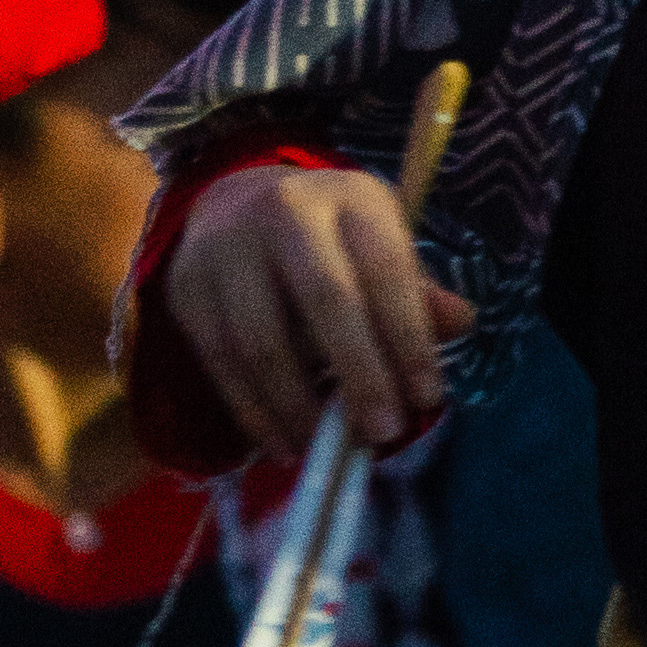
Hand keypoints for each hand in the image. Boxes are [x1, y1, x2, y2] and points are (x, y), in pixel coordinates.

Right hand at [165, 161, 471, 454]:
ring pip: (263, 340)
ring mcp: (226, 248)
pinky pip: (220, 363)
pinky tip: (284, 443)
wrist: (233, 204)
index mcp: (349, 198)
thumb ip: (416, 291)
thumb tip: (460, 323)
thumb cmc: (329, 240)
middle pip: (325, 298)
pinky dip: (254, 413)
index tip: (428, 398)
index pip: (387, 270)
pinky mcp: (185, 287)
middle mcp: (284, 211)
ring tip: (329, 448)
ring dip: (300, 406)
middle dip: (359, 374)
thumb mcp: (380, 246)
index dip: (409, 338)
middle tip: (383, 434)